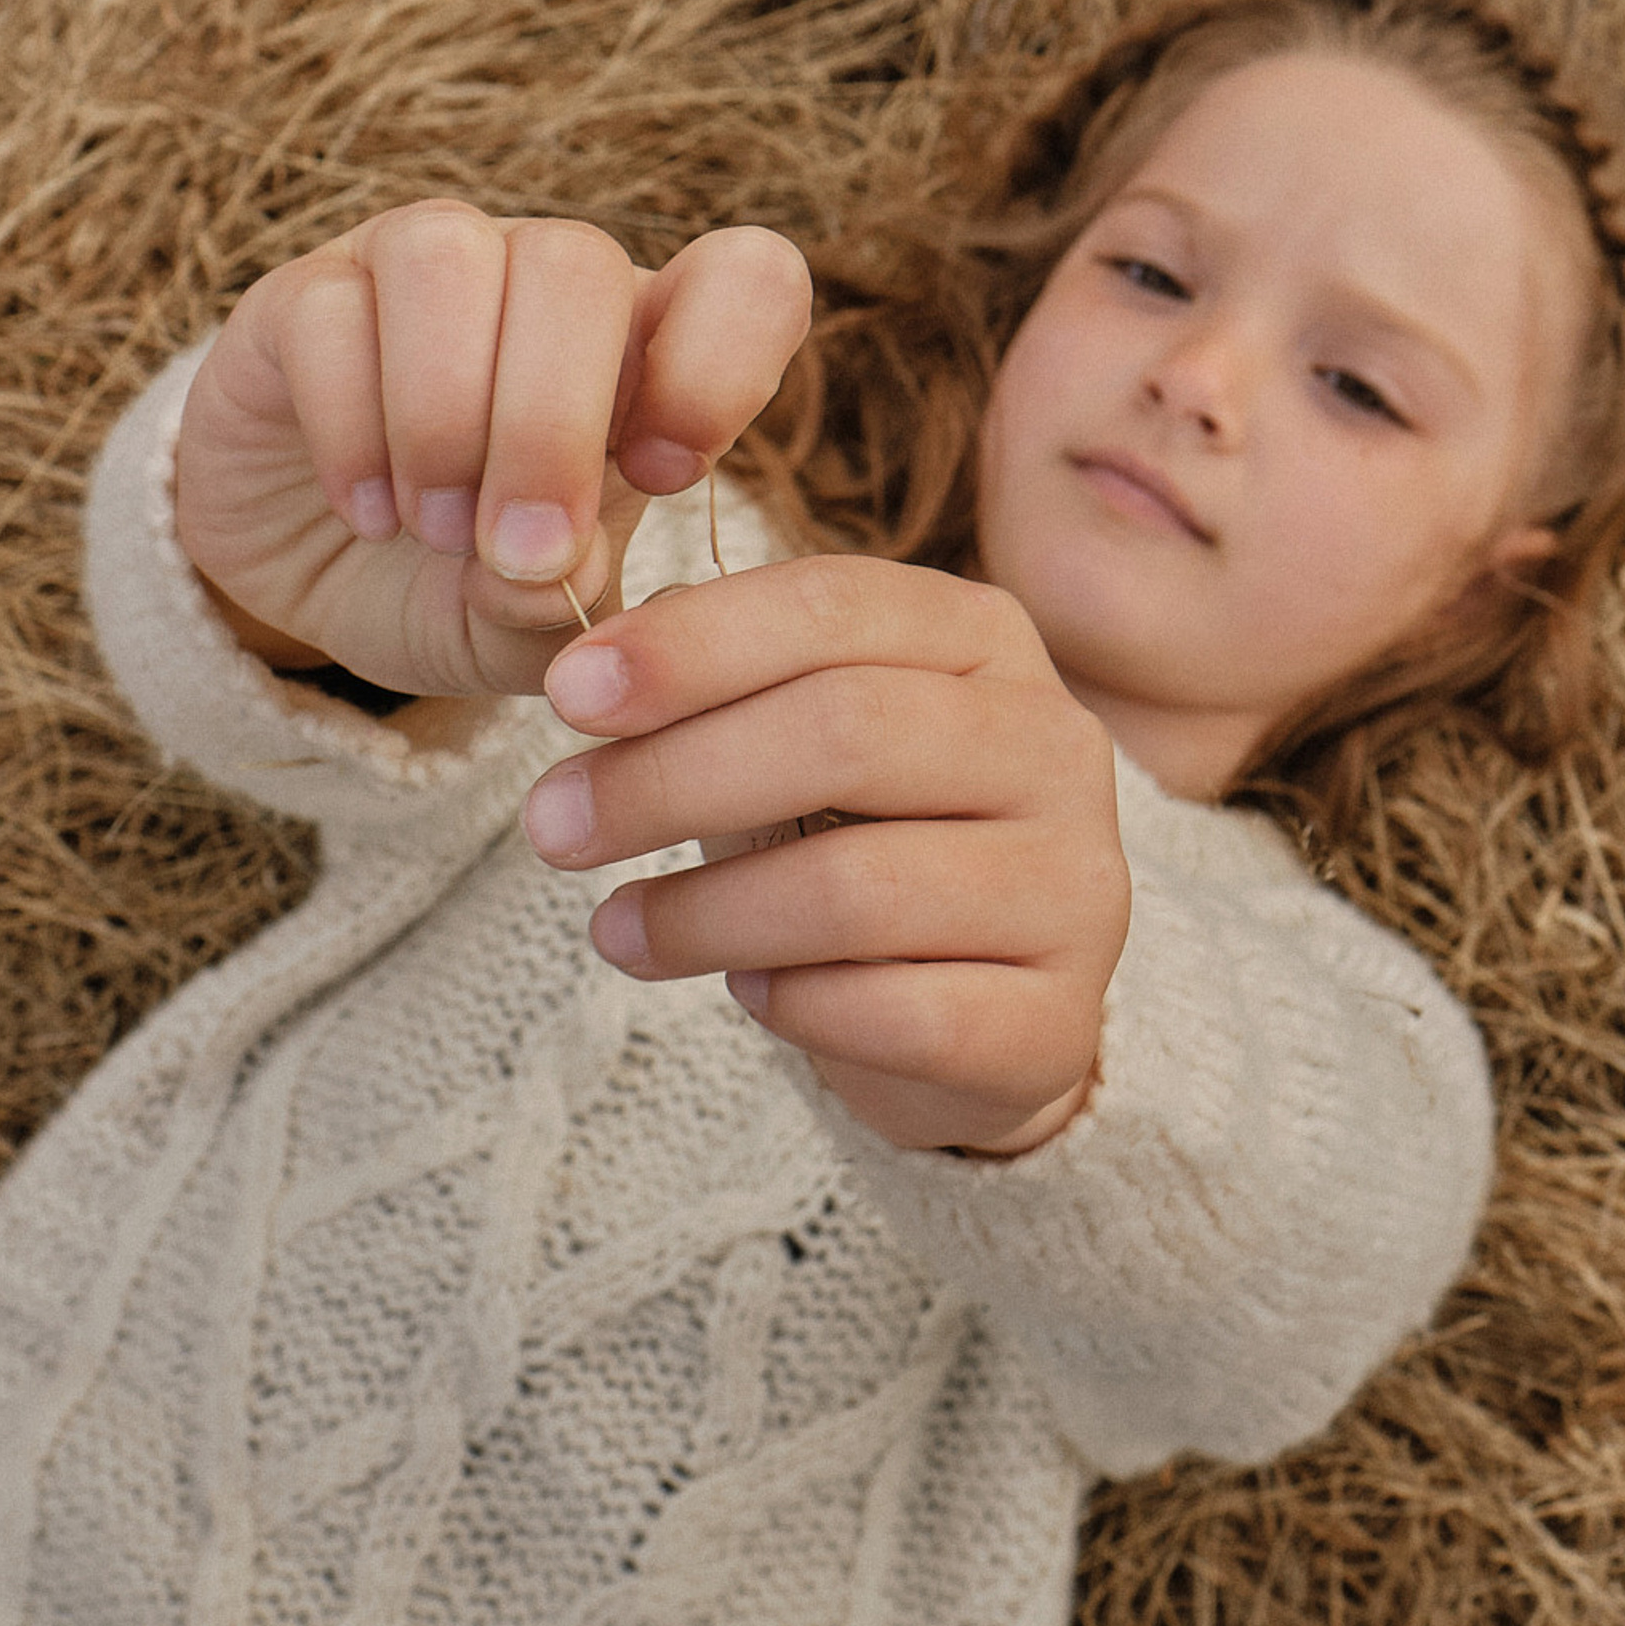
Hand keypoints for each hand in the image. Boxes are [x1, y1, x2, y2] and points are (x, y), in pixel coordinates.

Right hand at [172, 201, 810, 695]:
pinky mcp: (305, 292)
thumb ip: (560, 609)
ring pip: (448, 258)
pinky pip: (330, 313)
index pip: (743, 276)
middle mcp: (542, 282)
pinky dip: (350, 429)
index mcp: (645, 347)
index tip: (667, 476)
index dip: (722, 358)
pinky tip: (367, 513)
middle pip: (575, 263)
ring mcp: (419, 268)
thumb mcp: (529, 629)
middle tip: (519, 552)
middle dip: (550, 426)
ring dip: (445, 414)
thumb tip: (555, 571)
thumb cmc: (465, 588)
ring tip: (434, 532)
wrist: (321, 587)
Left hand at [519, 556, 1130, 1155]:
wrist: (982, 1011)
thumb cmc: (864, 841)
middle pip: (847, 733)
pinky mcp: (1054, 1018)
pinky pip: (895, 1013)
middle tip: (550, 827)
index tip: (566, 696)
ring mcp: (1074, 884)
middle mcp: (1053, 746)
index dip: (690, 646)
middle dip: (670, 778)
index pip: (833, 607)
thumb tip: (592, 670)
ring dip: (703, 914)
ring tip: (615, 931)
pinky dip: (792, 1004)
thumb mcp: (797, 738)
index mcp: (985, 640)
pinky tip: (747, 993)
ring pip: (859, 890)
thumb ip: (720, 689)